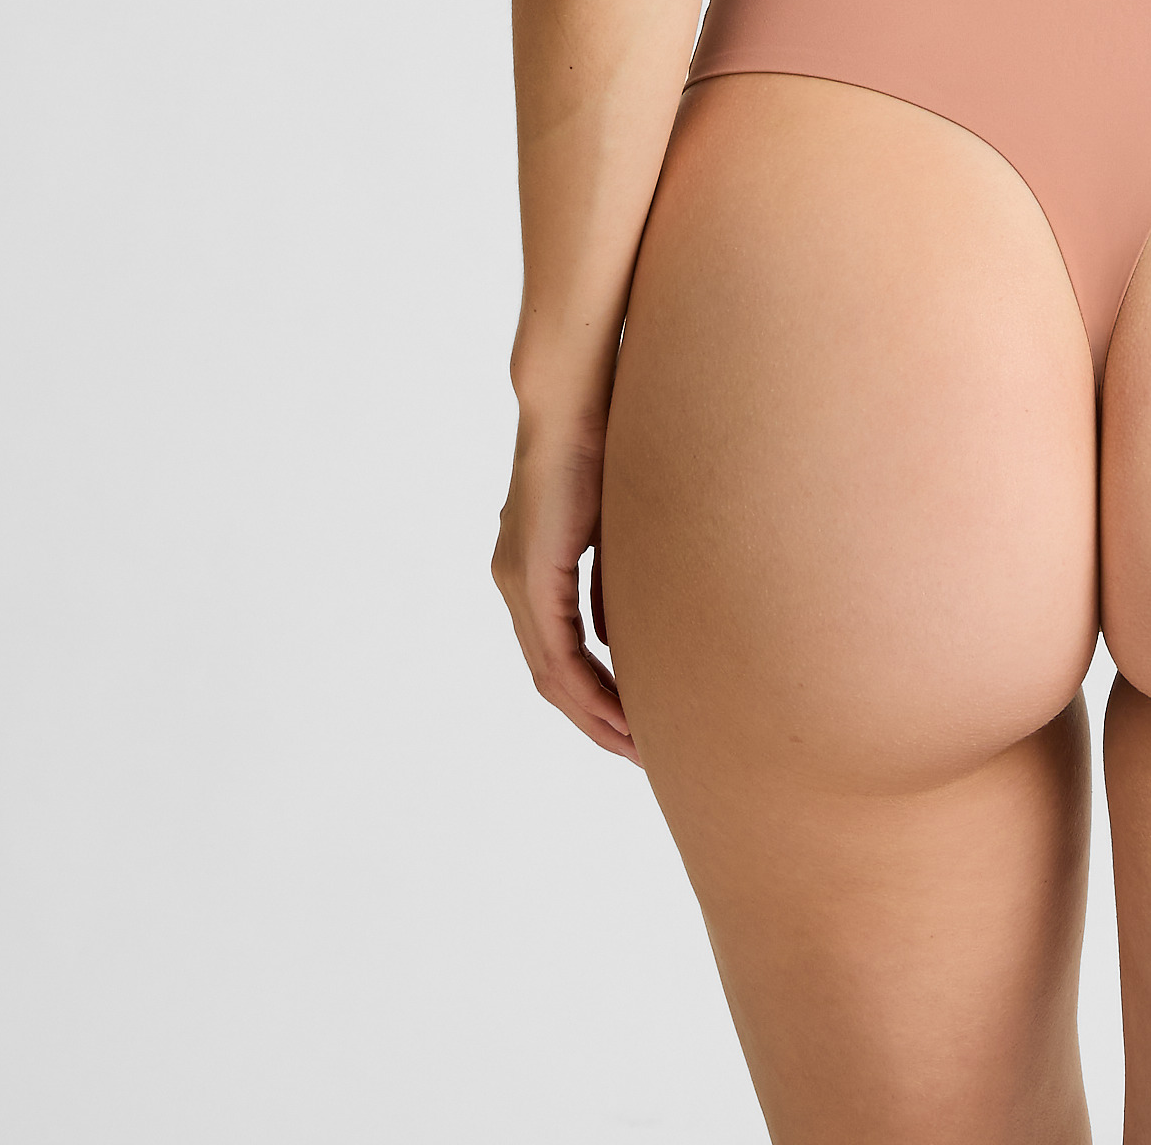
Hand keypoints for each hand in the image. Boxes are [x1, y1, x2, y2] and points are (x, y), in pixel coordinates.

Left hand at [491, 408, 638, 761]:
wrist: (572, 398)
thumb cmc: (601, 440)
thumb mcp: (612, 520)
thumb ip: (609, 576)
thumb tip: (618, 632)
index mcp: (530, 565)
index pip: (557, 650)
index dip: (594, 693)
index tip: (633, 721)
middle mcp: (513, 580)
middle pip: (550, 677)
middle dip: (594, 720)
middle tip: (638, 751)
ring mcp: (517, 580)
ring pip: (550, 676)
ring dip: (593, 716)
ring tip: (636, 746)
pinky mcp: (532, 576)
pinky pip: (558, 656)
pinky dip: (590, 690)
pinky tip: (620, 712)